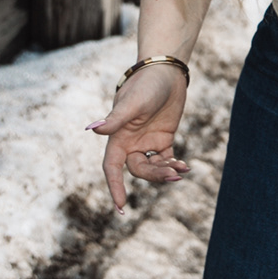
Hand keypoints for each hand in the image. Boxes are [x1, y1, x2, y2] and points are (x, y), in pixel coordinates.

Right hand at [92, 60, 190, 210]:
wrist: (166, 71)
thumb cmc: (145, 85)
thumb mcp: (131, 103)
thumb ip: (114, 119)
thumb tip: (92, 129)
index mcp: (118, 137)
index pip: (112, 168)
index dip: (114, 187)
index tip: (121, 207)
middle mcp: (131, 142)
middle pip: (138, 170)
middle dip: (154, 175)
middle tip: (173, 173)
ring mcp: (147, 141)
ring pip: (154, 167)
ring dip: (166, 171)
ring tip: (181, 169)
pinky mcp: (164, 137)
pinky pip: (167, 158)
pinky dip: (175, 164)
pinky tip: (185, 166)